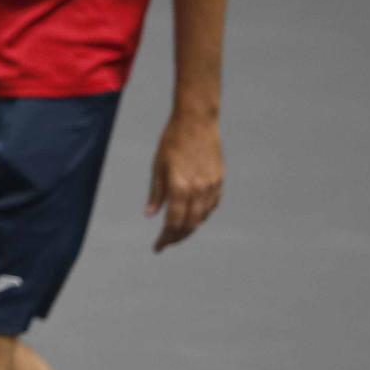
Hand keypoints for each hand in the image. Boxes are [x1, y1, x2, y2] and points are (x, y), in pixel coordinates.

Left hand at [146, 112, 223, 250]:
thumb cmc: (172, 141)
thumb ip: (156, 193)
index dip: (165, 238)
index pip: (173, 223)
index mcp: (179, 186)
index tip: (157, 248)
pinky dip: (202, 215)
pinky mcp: (219, 180)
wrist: (197, 122)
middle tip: (165, 243)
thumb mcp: (157, 166)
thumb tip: (150, 215)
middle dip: (177, 237)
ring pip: (202, 217)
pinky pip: (212, 206)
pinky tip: (193, 217)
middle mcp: (198, 190)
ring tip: (177, 233)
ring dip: (190, 229)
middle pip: (189, 225)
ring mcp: (212, 186)